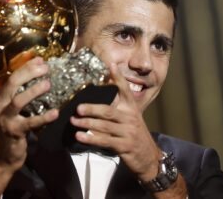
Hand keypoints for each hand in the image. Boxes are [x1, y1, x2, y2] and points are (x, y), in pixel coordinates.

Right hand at [0, 56, 58, 197]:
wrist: (1, 156)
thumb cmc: (11, 129)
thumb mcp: (11, 110)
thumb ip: (19, 95)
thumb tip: (37, 77)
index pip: (12, 76)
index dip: (26, 66)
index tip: (41, 60)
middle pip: (13, 83)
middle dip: (30, 73)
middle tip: (46, 68)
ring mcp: (5, 119)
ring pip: (18, 100)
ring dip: (34, 91)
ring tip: (48, 84)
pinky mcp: (14, 131)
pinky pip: (30, 122)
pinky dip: (44, 117)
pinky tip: (55, 113)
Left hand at [70, 63, 159, 179]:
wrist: (148, 157)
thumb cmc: (134, 134)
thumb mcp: (129, 118)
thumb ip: (117, 106)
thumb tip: (98, 96)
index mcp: (131, 108)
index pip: (125, 90)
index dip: (118, 77)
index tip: (110, 64)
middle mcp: (130, 118)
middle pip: (109, 111)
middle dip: (92, 109)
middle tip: (78, 108)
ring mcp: (128, 133)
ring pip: (104, 126)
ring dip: (87, 124)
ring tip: (73, 121)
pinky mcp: (124, 146)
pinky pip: (105, 141)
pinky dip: (91, 138)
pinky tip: (80, 137)